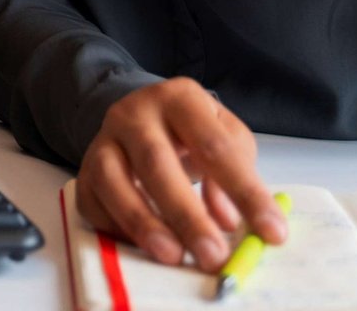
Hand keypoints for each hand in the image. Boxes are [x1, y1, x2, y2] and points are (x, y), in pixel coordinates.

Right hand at [77, 78, 285, 269]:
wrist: (140, 114)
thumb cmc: (191, 132)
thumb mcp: (224, 135)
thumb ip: (237, 172)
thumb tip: (228, 221)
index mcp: (179, 98)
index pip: (215, 147)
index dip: (246, 192)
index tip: (272, 233)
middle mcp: (134, 114)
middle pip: (157, 162)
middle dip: (187, 215)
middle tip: (214, 255)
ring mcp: (103, 140)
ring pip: (113, 180)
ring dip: (143, 223)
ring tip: (173, 257)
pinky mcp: (85, 170)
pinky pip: (92, 203)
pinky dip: (116, 228)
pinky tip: (143, 249)